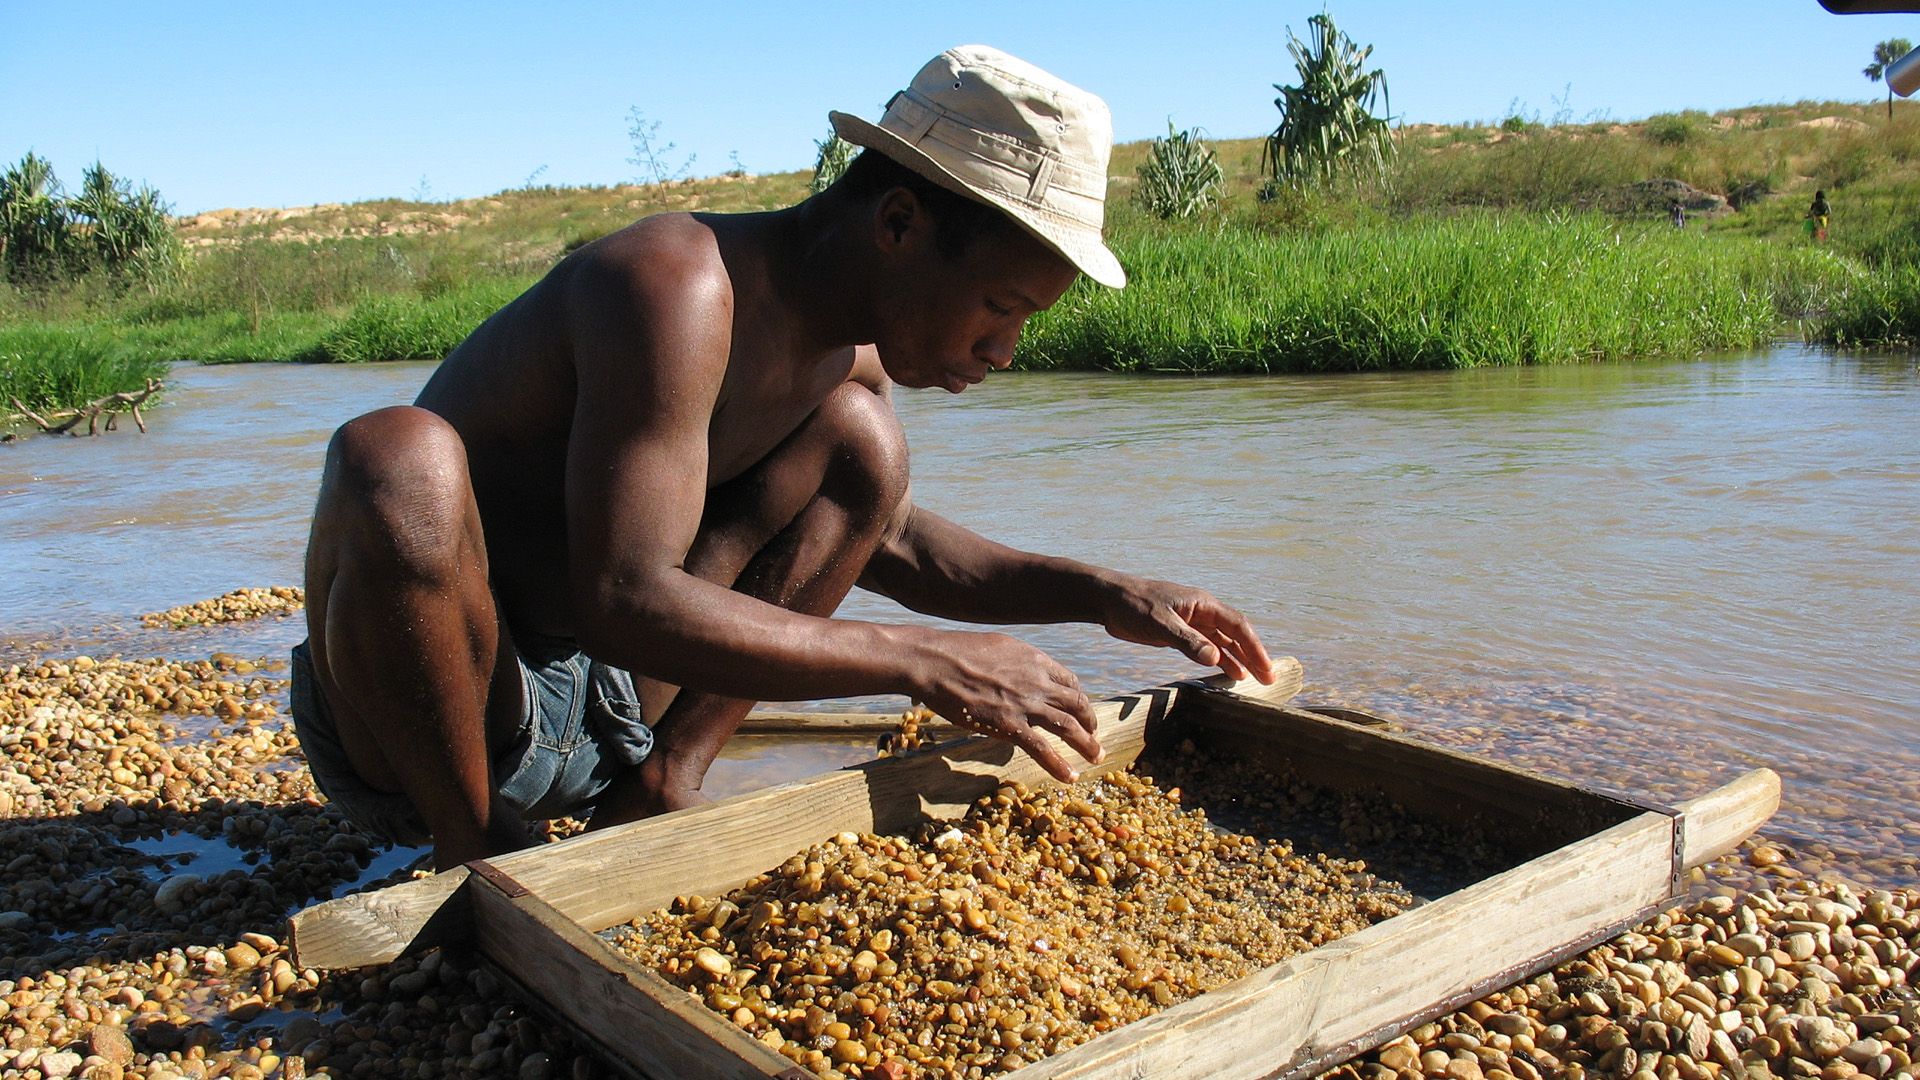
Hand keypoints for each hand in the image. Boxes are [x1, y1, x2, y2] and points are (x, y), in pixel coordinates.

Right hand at [917, 630, 1102, 782]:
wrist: (936, 662)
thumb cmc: (957, 651)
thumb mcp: (998, 646)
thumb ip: (1016, 662)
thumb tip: (1017, 672)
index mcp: (1035, 659)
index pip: (1069, 681)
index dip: (1078, 697)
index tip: (1080, 708)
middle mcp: (1037, 681)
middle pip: (1076, 703)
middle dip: (1089, 721)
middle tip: (1094, 734)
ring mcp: (1025, 704)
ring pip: (1068, 726)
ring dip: (1086, 743)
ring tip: (1096, 756)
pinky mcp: (1008, 725)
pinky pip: (1042, 749)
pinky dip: (1059, 765)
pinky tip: (1070, 776)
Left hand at [1097, 575, 1277, 683]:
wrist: (1109, 600)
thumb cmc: (1134, 605)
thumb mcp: (1160, 624)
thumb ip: (1187, 641)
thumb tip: (1215, 659)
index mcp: (1203, 604)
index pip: (1238, 626)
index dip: (1255, 647)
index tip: (1266, 668)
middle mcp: (1203, 612)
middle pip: (1235, 635)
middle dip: (1252, 656)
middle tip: (1268, 679)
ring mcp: (1192, 623)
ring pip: (1222, 643)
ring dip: (1238, 660)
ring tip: (1253, 680)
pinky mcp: (1180, 633)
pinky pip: (1207, 647)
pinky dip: (1219, 660)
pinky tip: (1228, 673)